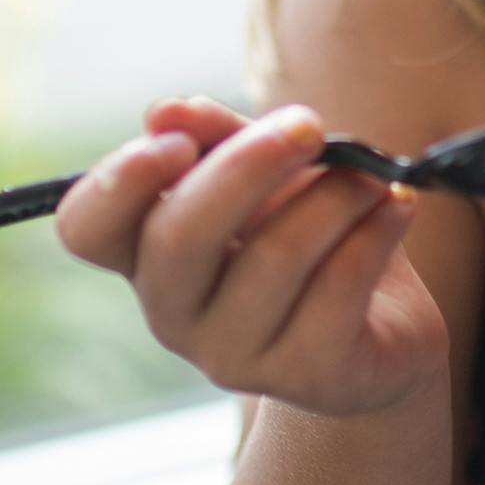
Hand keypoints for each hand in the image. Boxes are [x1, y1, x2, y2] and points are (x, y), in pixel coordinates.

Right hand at [55, 94, 448, 418]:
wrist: (386, 328)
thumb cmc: (312, 233)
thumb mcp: (268, 172)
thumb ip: (221, 138)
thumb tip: (168, 110)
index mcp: (147, 254)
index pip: (87, 227)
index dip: (119, 182)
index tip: (178, 142)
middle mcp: (173, 312)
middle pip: (180, 236)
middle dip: (249, 165)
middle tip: (310, 125)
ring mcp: (234, 355)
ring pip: (275, 257)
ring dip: (335, 196)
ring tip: (373, 177)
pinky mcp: (306, 374)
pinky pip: (338, 288)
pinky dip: (375, 233)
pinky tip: (397, 207)